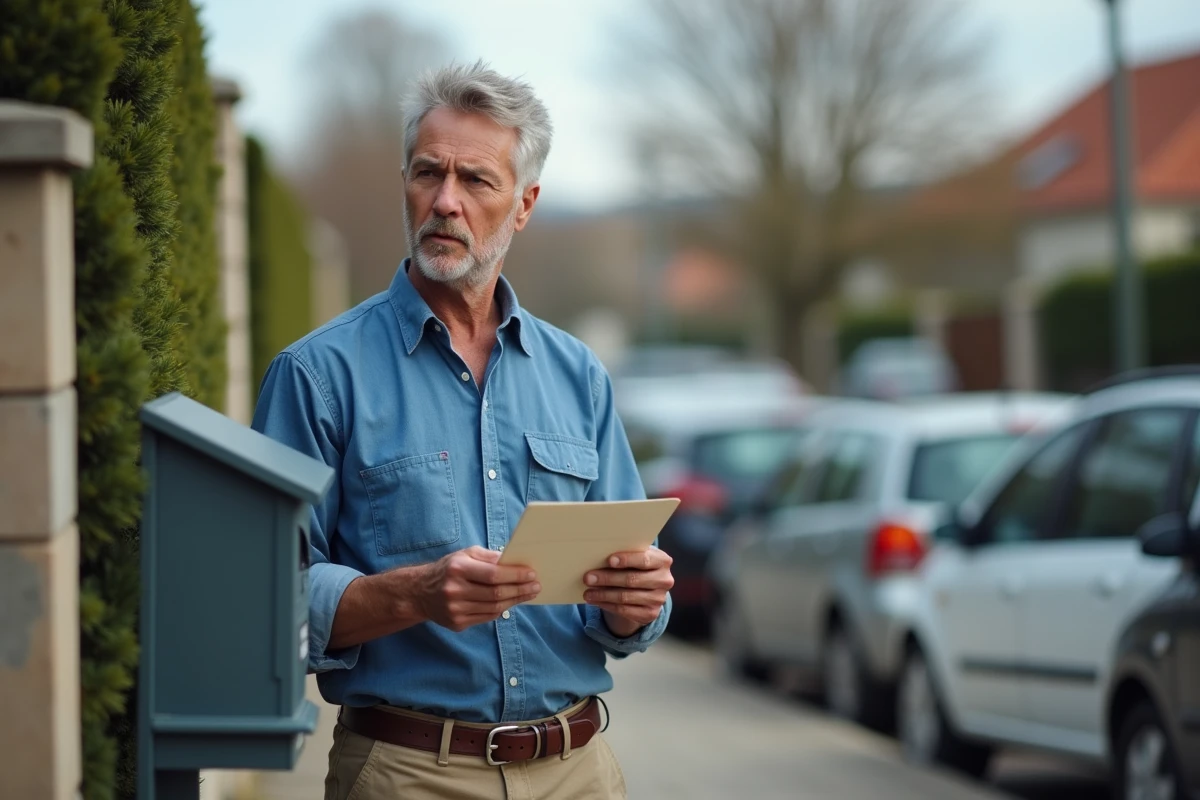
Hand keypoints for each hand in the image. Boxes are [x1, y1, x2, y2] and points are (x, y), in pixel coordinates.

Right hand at [416, 546, 540, 631]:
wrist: (420, 593)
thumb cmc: (448, 569)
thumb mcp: (465, 555)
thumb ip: (489, 557)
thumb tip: (514, 561)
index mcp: (457, 569)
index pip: (493, 574)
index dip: (515, 575)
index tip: (531, 574)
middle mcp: (454, 590)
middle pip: (496, 594)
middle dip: (520, 590)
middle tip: (535, 586)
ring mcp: (454, 610)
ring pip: (494, 608)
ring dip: (515, 601)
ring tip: (528, 594)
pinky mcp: (456, 623)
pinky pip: (487, 617)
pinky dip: (502, 610)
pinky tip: (511, 602)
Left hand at [583, 548, 673, 636]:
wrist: (647, 587)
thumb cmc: (636, 565)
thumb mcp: (636, 556)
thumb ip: (625, 553)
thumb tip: (598, 555)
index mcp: (662, 561)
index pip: (644, 560)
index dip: (627, 560)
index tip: (609, 560)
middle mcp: (664, 580)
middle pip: (632, 580)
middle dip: (607, 578)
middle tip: (588, 578)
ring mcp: (659, 599)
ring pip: (626, 597)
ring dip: (603, 594)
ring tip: (587, 592)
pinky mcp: (651, 614)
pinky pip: (624, 611)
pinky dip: (607, 605)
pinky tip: (595, 601)